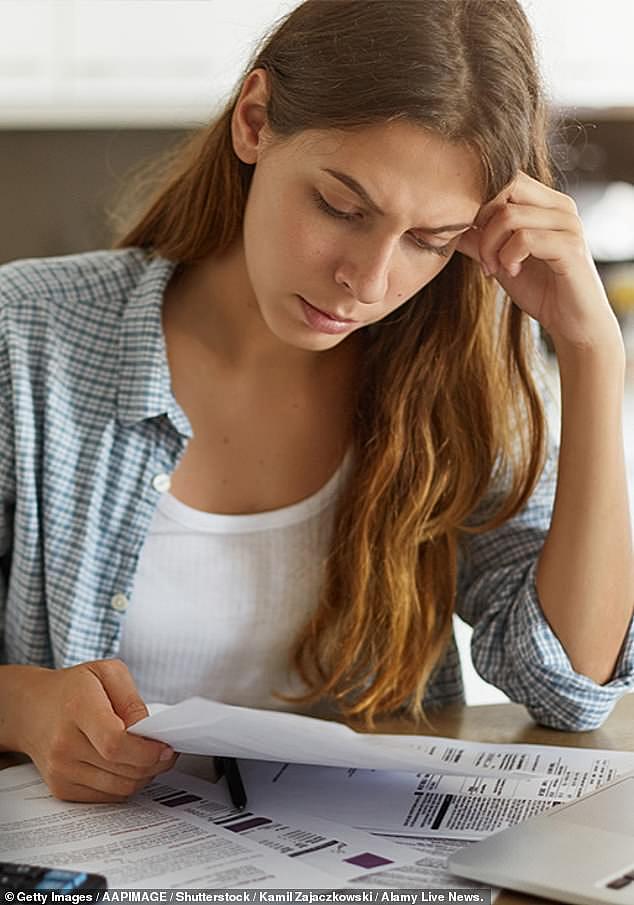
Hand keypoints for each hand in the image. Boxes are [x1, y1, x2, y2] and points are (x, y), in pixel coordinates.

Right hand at [20, 659, 177, 801]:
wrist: (31, 709)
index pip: (115, 743)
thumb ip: (132, 700)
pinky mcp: (61, 788)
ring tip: (150, 758)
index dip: (147, 751)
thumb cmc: (73, 689)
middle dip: (154, 764)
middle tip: (166, 751)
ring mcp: (60, 770)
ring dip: (143, 777)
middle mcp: (64, 744)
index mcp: (77, 709)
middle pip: (122, 769)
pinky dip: (126, 785)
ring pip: (120, 788)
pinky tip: (129, 766)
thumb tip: (148, 732)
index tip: (166, 747)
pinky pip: (108, 797)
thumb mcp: (107, 673)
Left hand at [456, 171, 621, 352]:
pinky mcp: (571, 246)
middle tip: (482, 254)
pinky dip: (508, 258)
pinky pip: (525, 239)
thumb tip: (447, 226)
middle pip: (506, 188)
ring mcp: (568, 224)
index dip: (479, 205)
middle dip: (482, 221)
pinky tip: (512, 272)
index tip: (472, 237)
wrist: (572, 323)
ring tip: (495, 268)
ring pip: (509, 216)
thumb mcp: (500, 260)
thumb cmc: (540, 290)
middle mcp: (560, 206)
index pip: (505, 179)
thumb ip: (479, 240)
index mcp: (546, 203)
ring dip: (491, 247)